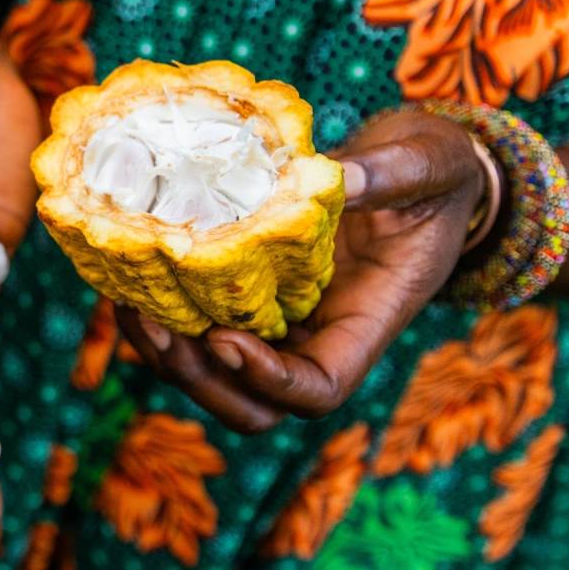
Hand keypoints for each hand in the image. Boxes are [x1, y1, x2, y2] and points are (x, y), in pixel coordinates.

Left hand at [114, 109, 487, 432]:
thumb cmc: (438, 172)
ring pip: (215, 376)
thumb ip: (387, 174)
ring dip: (168, 355)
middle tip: (160, 326)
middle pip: (253, 405)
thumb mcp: (427, 164)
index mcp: (368, 323)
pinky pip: (200, 328)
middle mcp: (319, 338)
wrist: (423, 167)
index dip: (268, 381)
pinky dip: (163, 316)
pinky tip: (131, 276)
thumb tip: (328, 176)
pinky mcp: (252, 295)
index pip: (319, 389)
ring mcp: (282, 322)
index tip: (225, 339)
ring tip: (130, 304)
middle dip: (202, 380)